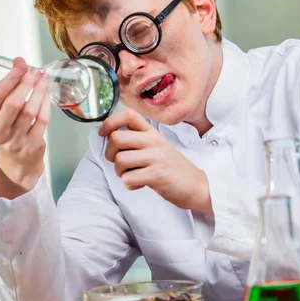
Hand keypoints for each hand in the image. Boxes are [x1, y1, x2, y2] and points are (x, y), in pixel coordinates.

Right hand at [0, 58, 50, 196]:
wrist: (17, 161)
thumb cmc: (9, 128)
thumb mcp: (0, 111)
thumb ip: (9, 88)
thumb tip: (19, 63)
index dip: (10, 77)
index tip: (20, 63)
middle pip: (13, 103)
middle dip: (26, 83)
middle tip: (35, 71)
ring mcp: (16, 141)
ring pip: (30, 111)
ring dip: (39, 91)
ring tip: (43, 79)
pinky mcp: (32, 146)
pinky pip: (42, 120)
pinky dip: (46, 104)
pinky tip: (46, 95)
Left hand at [98, 109, 212, 214]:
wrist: (196, 186)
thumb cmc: (173, 168)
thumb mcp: (158, 147)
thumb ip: (138, 140)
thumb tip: (110, 137)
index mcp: (152, 132)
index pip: (128, 115)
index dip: (110, 122)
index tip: (103, 133)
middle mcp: (154, 141)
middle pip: (116, 138)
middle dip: (110, 153)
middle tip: (118, 162)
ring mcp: (156, 157)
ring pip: (120, 160)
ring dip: (120, 172)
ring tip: (132, 175)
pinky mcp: (157, 175)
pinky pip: (128, 179)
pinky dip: (129, 185)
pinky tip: (140, 184)